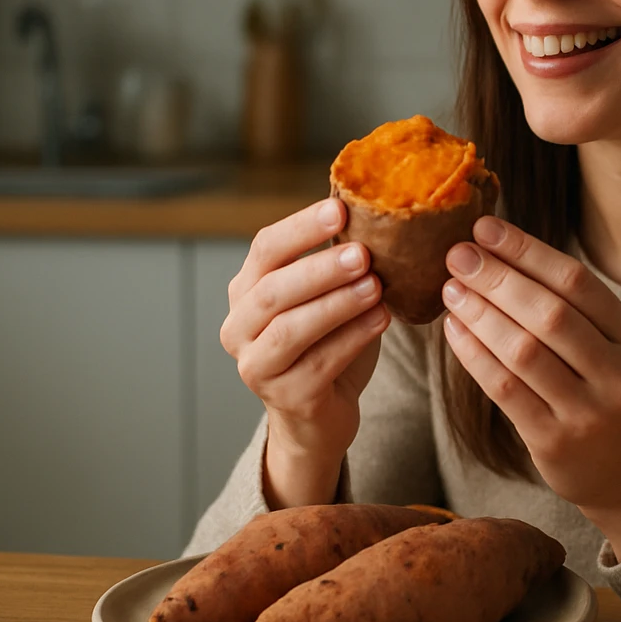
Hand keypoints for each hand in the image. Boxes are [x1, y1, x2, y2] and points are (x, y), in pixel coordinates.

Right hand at [221, 197, 390, 507]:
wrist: (320, 414)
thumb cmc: (327, 341)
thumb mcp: (324, 295)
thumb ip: (335, 258)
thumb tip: (372, 206)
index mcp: (246, 290)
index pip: (265, 248)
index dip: (301, 227)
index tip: (340, 209)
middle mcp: (239, 327)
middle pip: (273, 290)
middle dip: (320, 268)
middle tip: (363, 253)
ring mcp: (257, 366)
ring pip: (291, 328)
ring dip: (337, 303)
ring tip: (376, 286)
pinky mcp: (286, 398)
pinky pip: (320, 363)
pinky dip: (354, 337)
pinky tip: (381, 319)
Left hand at [440, 216, 620, 559]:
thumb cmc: (605, 392)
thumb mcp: (610, 346)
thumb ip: (570, 306)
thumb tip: (496, 248)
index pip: (577, 282)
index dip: (527, 251)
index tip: (485, 228)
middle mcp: (619, 373)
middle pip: (550, 313)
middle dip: (497, 279)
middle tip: (457, 255)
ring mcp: (589, 411)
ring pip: (524, 351)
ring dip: (480, 314)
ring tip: (450, 290)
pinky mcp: (555, 442)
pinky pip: (505, 389)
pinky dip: (474, 355)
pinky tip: (454, 331)